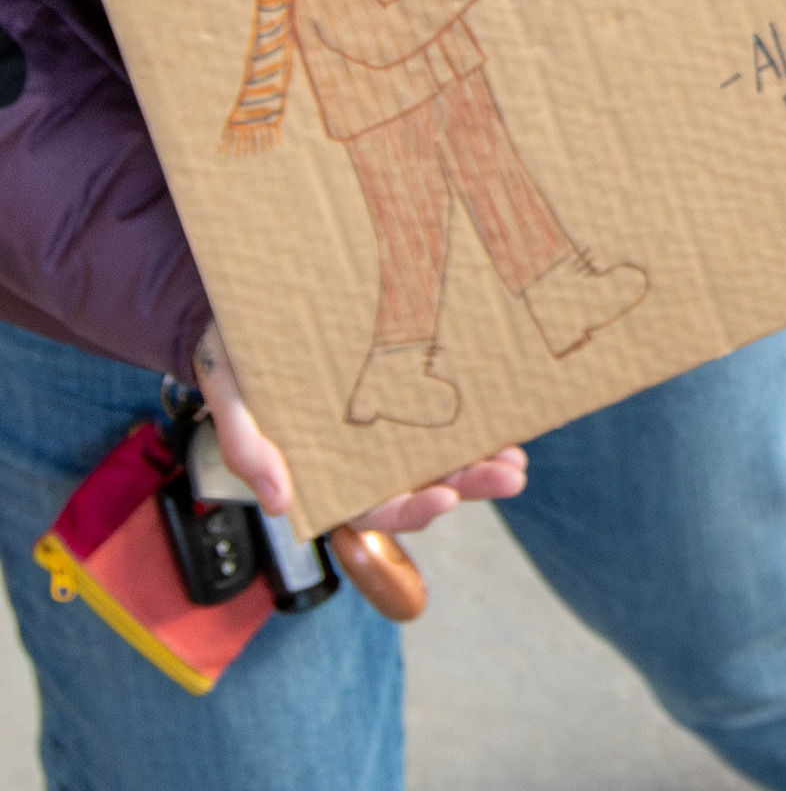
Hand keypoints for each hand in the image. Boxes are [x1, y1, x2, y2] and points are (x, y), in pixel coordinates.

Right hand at [194, 322, 525, 537]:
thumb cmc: (234, 362)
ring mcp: (387, 425)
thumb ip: (247, 450)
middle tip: (509, 477)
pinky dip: (479, 420)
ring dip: (483, 461)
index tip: (444, 497)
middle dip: (468, 485)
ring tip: (517, 460)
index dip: (409, 510)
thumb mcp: (230, 400)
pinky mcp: (403, 387)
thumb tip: (280, 504)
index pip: (371, 507)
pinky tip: (509, 418)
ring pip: (443, 455)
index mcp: (323, 471)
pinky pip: (445, 412)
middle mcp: (362, 456)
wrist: (240, 313)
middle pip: (421, 484)